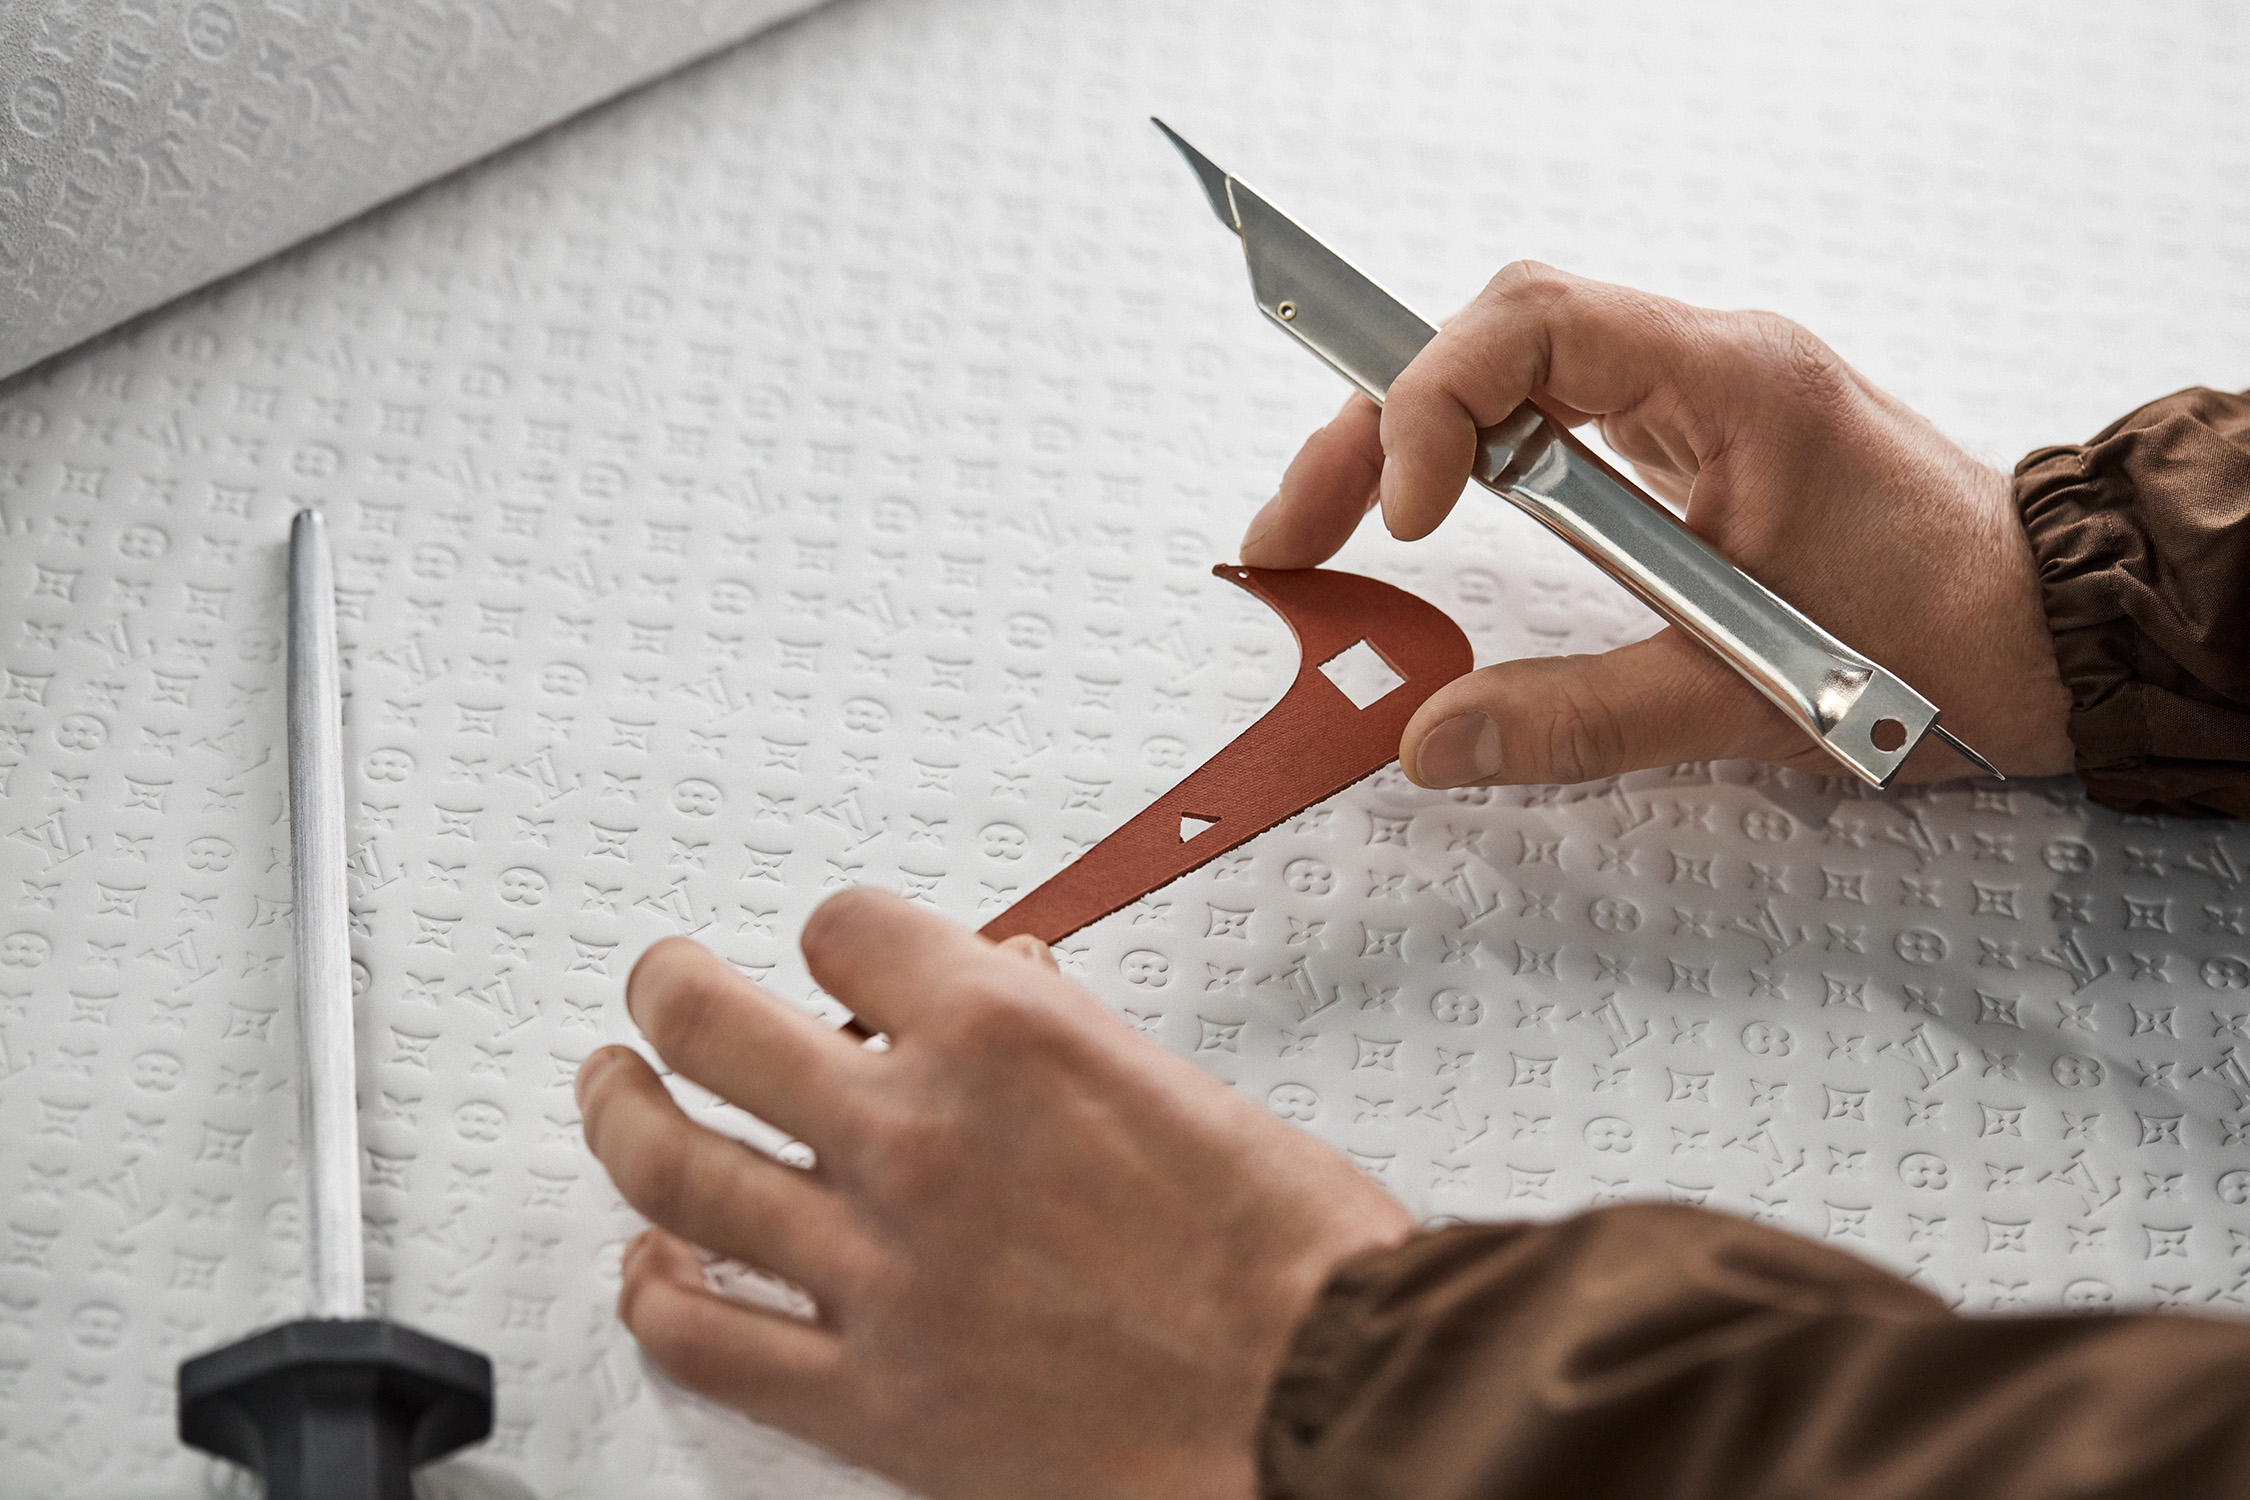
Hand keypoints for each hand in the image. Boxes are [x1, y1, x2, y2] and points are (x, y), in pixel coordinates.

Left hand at [577, 891, 1410, 1499]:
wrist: (1327, 1404)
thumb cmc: (1292, 1256)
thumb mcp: (1178, 1087)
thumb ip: (1060, 1042)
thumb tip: (1000, 999)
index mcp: (1006, 1033)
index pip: (845, 929)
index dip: (837, 937)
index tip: (836, 959)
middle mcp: (918, 1134)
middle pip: (710, 1021)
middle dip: (667, 990)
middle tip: (658, 986)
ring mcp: (878, 1268)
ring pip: (675, 1169)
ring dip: (623, 1116)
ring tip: (614, 1094)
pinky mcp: (872, 1398)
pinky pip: (708, 1338)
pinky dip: (655, 1298)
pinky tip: (649, 1274)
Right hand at [1240, 262, 2074, 786]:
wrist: (2062, 627)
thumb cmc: (1947, 636)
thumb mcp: (1746, 695)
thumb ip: (1577, 720)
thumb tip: (1429, 742)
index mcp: (1732, 381)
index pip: (1532, 326)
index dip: (1434, 405)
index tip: (1402, 518)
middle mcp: (1709, 364)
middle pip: (1495, 338)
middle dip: (1377, 424)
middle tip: (1294, 532)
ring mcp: (1702, 396)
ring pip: (1514, 369)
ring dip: (1410, 437)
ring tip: (1326, 529)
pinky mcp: (1698, 440)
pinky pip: (1557, 416)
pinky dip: (1474, 459)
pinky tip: (1428, 516)